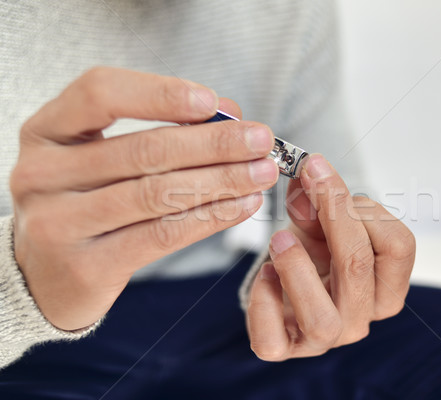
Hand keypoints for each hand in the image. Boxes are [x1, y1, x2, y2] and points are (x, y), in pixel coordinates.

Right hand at [11, 67, 278, 330]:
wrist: (48, 274)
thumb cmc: (87, 201)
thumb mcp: (105, 157)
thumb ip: (160, 130)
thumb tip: (229, 114)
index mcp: (46, 130)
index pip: (99, 93)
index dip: (160, 93)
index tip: (213, 102)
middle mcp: (42, 173)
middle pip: (142, 149)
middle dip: (214, 143)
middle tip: (261, 141)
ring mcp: (58, 222)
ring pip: (157, 194)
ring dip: (221, 181)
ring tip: (262, 174)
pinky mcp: (86, 266)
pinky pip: (162, 235)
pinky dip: (210, 218)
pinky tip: (242, 206)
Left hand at [246, 154, 414, 359]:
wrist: (286, 281)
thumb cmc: (314, 251)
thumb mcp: (320, 220)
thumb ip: (317, 201)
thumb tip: (307, 181)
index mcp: (385, 285)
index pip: (398, 247)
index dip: (365, 205)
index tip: (323, 172)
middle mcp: (361, 316)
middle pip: (359, 267)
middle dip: (333, 216)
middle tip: (307, 182)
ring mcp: (324, 337)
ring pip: (322, 318)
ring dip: (297, 270)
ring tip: (280, 239)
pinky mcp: (284, 347)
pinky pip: (273, 341)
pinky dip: (263, 304)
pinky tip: (265, 274)